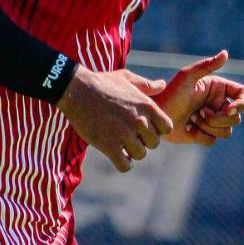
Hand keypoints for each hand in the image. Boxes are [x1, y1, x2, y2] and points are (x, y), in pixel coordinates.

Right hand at [57, 67, 172, 171]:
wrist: (77, 90)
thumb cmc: (102, 82)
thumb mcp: (127, 79)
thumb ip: (147, 85)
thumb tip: (162, 84)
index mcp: (147, 105)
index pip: (166, 128)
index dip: (157, 129)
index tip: (144, 128)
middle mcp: (139, 121)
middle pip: (154, 143)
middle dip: (143, 141)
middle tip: (130, 136)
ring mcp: (125, 134)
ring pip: (140, 155)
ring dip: (131, 152)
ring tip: (121, 144)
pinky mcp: (110, 146)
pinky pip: (125, 166)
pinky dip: (123, 164)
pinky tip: (116, 156)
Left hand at [154, 51, 243, 145]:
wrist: (155, 115)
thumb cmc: (170, 92)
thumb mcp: (188, 76)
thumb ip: (208, 65)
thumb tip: (226, 53)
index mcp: (219, 89)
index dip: (242, 104)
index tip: (230, 110)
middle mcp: (218, 104)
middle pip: (236, 118)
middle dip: (218, 118)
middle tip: (200, 112)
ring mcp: (212, 120)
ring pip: (226, 132)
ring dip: (209, 127)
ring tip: (193, 118)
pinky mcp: (204, 134)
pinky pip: (213, 140)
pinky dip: (200, 136)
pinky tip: (188, 128)